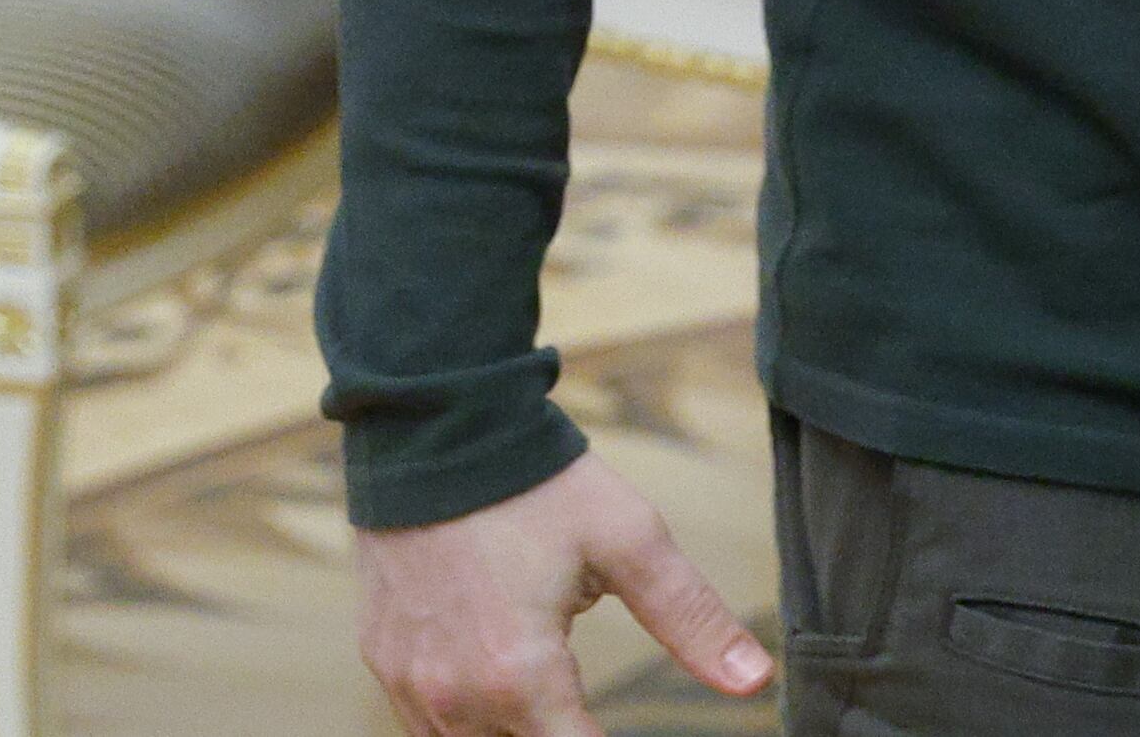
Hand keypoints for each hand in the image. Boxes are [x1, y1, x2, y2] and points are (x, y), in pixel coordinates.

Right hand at [356, 451, 774, 734]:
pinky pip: (426, 724)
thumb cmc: (537, 484)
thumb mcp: (629, 541)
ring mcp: (409, 684)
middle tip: (589, 705)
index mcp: (518, 678)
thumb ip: (692, 619)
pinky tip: (501, 684)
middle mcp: (454, 699)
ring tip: (556, 699)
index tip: (631, 730)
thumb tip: (755, 681)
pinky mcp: (384, 661)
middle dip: (565, 734)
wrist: (434, 432)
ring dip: (519, 729)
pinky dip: (468, 718)